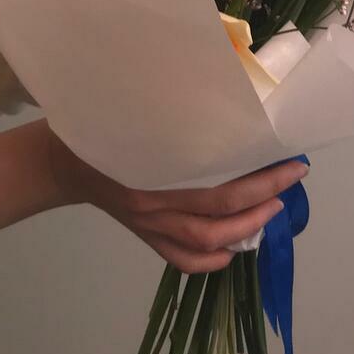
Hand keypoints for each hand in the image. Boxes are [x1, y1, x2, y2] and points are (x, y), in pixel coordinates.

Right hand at [46, 127, 307, 273]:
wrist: (61, 160)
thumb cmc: (104, 121)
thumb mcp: (138, 107)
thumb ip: (177, 108)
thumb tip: (225, 92)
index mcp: (153, 169)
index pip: (219, 184)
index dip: (261, 178)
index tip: (291, 159)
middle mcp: (153, 202)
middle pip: (218, 213)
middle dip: (262, 199)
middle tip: (292, 177)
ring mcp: (149, 223)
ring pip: (203, 242)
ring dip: (244, 229)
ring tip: (272, 208)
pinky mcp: (144, 235)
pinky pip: (180, 259)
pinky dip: (210, 261)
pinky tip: (232, 251)